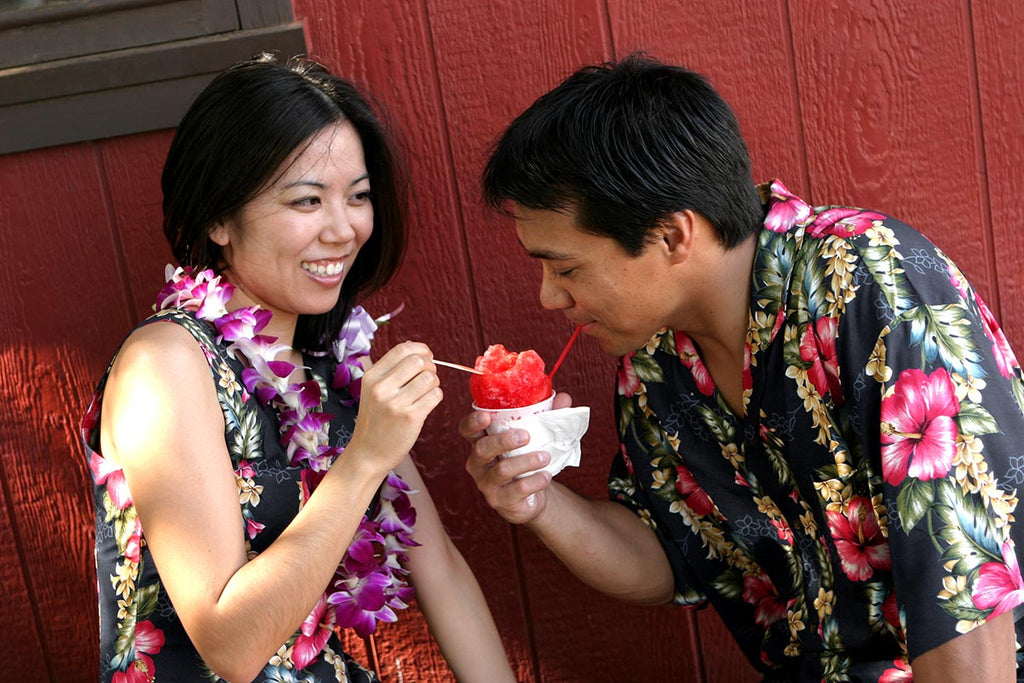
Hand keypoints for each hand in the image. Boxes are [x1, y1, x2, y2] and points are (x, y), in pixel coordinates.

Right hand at [346, 341, 442, 472]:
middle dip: (430, 366)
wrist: (367, 454)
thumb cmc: (375, 421)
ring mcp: (395, 403)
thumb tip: (419, 351)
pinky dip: (436, 397)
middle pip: (420, 360)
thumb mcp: (372, 391)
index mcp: (372, 376)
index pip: (403, 348)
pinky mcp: (410, 417)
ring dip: (434, 384)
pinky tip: (426, 404)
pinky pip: (436, 395)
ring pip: (430, 378)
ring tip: (425, 394)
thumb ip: (391, 371)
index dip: (421, 349)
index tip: (427, 357)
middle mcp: (381, 387)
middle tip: (427, 378)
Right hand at [459, 392, 573, 523]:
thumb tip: (563, 397)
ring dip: (525, 461)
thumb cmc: (529, 456)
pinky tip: (546, 476)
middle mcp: (479, 462)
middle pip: (483, 449)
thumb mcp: (538, 434)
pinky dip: (533, 481)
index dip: (473, 422)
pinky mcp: (500, 501)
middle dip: (504, 441)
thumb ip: (549, 414)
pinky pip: (515, 490)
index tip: (487, 416)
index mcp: (482, 441)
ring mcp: (487, 484)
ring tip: (545, 457)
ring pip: (501, 471)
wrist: (535, 491)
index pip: (467, 429)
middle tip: (526, 436)